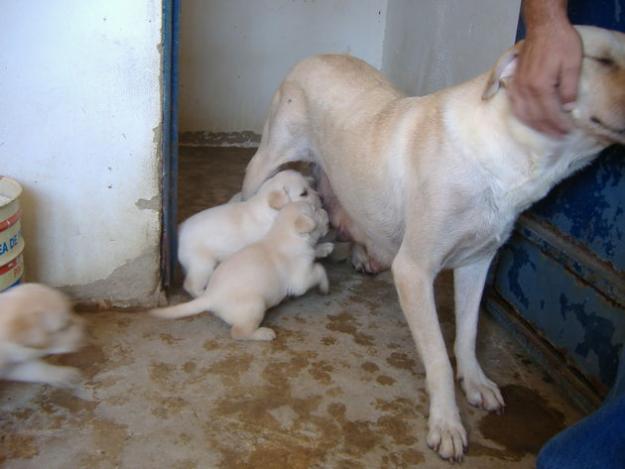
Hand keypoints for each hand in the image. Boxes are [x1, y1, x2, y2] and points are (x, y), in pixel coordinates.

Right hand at [509, 22, 581, 136]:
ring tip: (545, 131)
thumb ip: (569, 88)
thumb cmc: (560, 43)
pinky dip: (521, 117)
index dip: (558, 125)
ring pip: (522, 114)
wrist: (543, 28)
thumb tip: (568, 109)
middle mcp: (525, 89)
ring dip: (533, 126)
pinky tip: (528, 120)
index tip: (567, 132)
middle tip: (558, 136)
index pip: (549, 113)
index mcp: (540, 86)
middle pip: (535, 117)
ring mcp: (517, 87)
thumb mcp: (572, 64)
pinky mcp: (513, 83)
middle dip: (547, 129)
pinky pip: (514, 106)